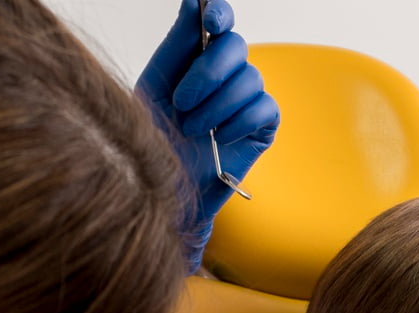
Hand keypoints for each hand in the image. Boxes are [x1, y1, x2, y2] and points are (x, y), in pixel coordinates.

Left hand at [135, 0, 280, 269]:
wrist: (165, 189)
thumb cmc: (155, 139)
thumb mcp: (156, 88)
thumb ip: (176, 45)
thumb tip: (192, 2)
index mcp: (198, 55)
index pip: (219, 21)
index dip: (218, 14)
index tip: (210, 20)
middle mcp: (227, 71)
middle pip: (236, 46)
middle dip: (208, 73)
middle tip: (181, 103)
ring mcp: (248, 96)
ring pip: (248, 79)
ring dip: (215, 107)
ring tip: (191, 130)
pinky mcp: (264, 124)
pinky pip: (262, 107)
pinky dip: (237, 123)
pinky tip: (218, 140)